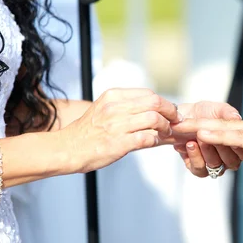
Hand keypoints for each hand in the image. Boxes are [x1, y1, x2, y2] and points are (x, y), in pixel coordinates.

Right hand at [59, 88, 181, 172]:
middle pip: (155, 102)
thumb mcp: (104, 109)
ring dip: (165, 127)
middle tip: (174, 121)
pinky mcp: (118, 143)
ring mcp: (117, 125)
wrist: (68, 149)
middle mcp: (115, 107)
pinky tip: (152, 142)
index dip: (164, 102)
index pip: (148, 93)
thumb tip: (153, 108)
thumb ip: (125, 106)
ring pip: (154, 119)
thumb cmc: (88, 131)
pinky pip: (146, 138)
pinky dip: (155, 140)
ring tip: (165, 132)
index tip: (170, 111)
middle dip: (170, 112)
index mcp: (113, 96)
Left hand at [170, 102, 242, 177]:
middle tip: (211, 133)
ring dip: (207, 150)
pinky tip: (190, 144)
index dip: (239, 146)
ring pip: (216, 165)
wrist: (181, 118)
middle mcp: (228, 157)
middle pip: (232, 162)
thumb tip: (237, 118)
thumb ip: (228, 112)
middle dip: (221, 146)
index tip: (230, 134)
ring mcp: (214, 164)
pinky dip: (195, 156)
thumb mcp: (217, 108)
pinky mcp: (198, 169)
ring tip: (198, 136)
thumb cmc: (203, 112)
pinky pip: (200, 170)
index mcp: (238, 144)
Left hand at [175, 103, 242, 180]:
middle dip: (196, 126)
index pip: (229, 131)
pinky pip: (235, 135)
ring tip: (178, 127)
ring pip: (222, 129)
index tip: (190, 132)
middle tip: (174, 125)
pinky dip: (217, 135)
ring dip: (199, 128)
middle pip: (219, 126)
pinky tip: (202, 133)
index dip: (209, 131)